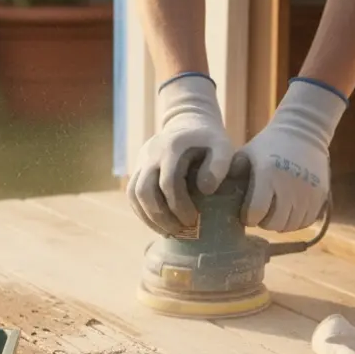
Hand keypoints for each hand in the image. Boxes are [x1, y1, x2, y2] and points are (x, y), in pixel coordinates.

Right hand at [127, 73, 233, 235]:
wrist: (188, 121)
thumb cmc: (209, 139)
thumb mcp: (222, 146)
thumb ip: (219, 166)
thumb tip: (205, 190)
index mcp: (172, 147)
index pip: (168, 182)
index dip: (179, 205)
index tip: (193, 220)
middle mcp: (151, 154)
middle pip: (144, 191)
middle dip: (161, 216)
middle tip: (180, 231)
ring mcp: (142, 161)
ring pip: (134, 194)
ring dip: (149, 217)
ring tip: (168, 232)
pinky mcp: (138, 168)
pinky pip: (132, 194)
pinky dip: (143, 212)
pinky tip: (159, 225)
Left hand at [235, 78, 347, 232]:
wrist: (304, 131)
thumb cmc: (268, 145)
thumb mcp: (246, 155)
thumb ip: (231, 175)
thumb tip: (213, 195)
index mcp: (268, 175)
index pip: (256, 213)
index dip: (248, 217)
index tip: (246, 213)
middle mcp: (290, 186)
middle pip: (274, 224)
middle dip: (264, 221)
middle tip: (260, 213)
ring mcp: (308, 192)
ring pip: (291, 226)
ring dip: (280, 223)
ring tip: (274, 211)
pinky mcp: (321, 195)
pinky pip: (306, 221)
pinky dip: (296, 221)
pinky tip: (289, 210)